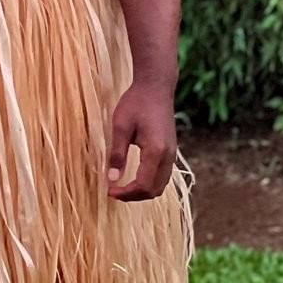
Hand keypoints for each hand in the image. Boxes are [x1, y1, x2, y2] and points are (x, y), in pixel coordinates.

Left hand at [106, 82, 175, 201]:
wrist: (156, 87)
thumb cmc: (136, 102)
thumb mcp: (120, 126)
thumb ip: (117, 154)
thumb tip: (111, 179)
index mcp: (156, 151)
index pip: (143, 185)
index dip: (125, 193)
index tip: (109, 191)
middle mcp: (168, 156)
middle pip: (153, 190)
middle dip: (133, 196)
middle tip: (114, 191)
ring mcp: (172, 154)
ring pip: (160, 185)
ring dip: (142, 191)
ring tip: (122, 186)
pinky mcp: (171, 151)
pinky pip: (163, 176)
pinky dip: (149, 183)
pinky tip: (134, 176)